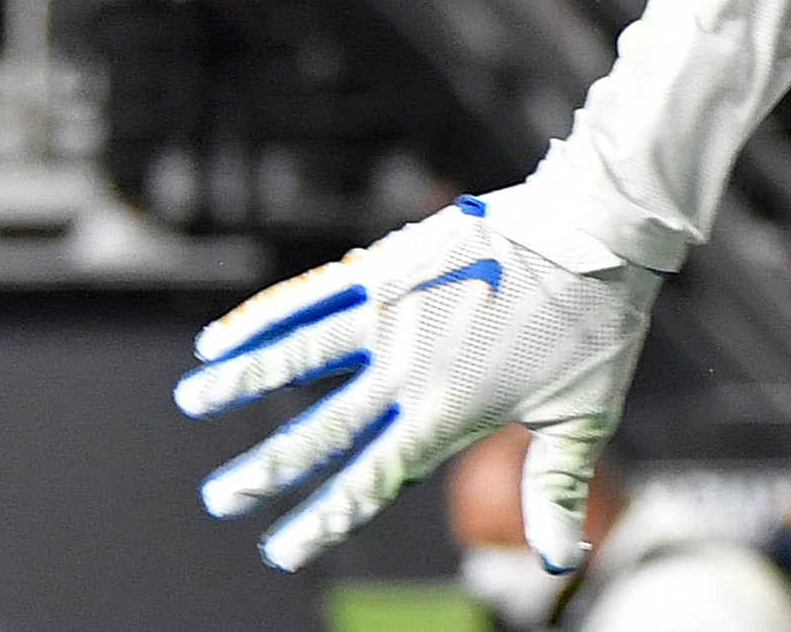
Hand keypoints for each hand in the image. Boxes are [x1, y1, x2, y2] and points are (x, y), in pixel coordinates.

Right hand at [177, 189, 660, 572]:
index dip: (321, 518)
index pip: (371, 479)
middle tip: (218, 498)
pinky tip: (226, 334)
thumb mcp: (584, 416)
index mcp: (450, 412)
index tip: (280, 549)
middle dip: (265, 468)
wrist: (599, 228)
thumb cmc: (599, 320)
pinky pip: (316, 292)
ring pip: (299, 355)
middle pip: (322, 429)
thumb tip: (559, 563)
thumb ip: (555, 489)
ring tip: (191, 400)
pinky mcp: (394, 264)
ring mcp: (398, 313)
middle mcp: (411, 368)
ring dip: (241, 380)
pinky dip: (267, 315)